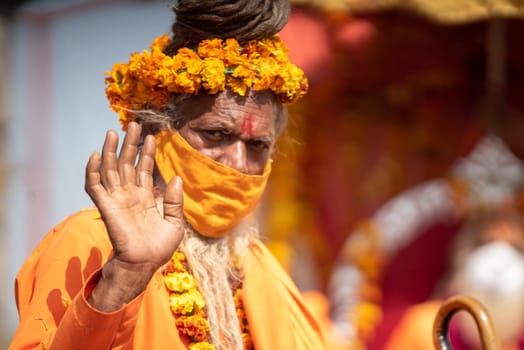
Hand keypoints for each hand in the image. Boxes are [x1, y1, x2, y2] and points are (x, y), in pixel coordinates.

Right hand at [85, 122, 183, 309]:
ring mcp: (117, 200)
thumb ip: (174, 200)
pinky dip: (93, 171)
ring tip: (114, 132)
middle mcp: (129, 195)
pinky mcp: (106, 207)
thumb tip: (176, 177)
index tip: (151, 136)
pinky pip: (95, 186)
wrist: (145, 264)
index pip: (144, 169)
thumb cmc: (160, 248)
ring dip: (111, 151)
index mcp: (145, 198)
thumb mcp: (175, 223)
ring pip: (111, 170)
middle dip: (130, 144)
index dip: (147, 153)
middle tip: (133, 125)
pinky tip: (97, 155)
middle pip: (127, 164)